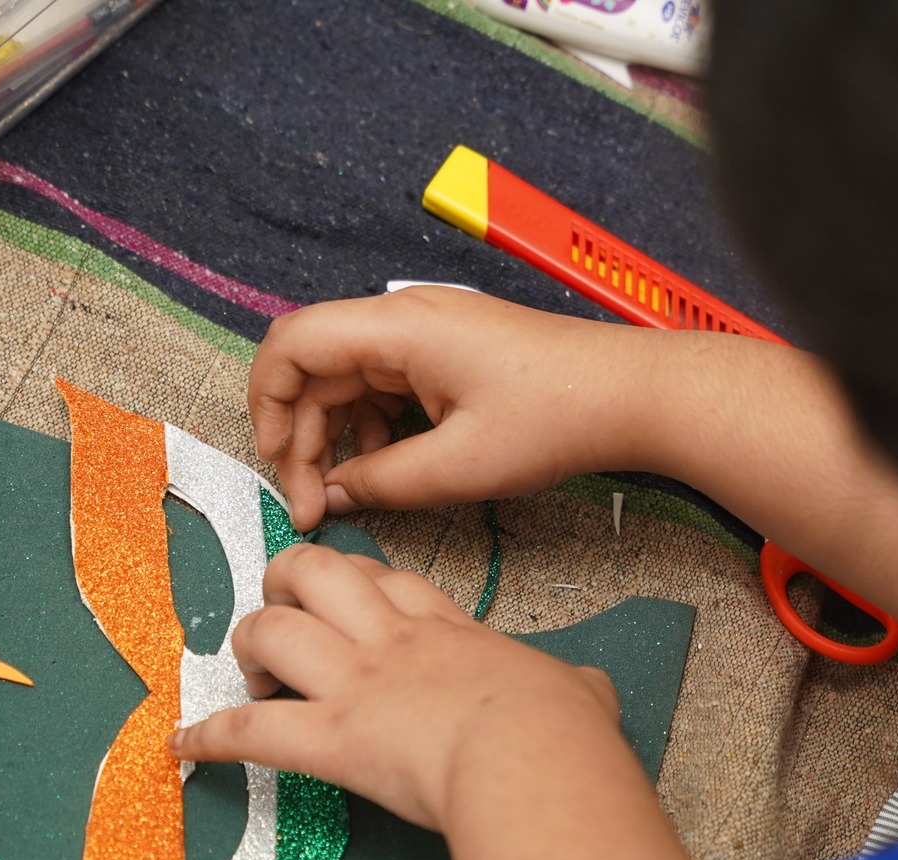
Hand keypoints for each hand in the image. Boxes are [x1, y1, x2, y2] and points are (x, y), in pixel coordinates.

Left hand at [169, 542, 623, 831]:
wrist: (533, 753)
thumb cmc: (563, 731)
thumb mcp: (579, 691)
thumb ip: (575, 686)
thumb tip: (589, 692)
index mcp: (450, 632)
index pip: (390, 582)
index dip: (359, 582)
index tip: (348, 595)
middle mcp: (392, 644)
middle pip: (316, 576)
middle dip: (285, 585)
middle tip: (280, 616)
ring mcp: (356, 685)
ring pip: (271, 632)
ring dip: (248, 650)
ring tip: (249, 677)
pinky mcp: (329, 737)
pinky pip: (250, 732)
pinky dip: (209, 738)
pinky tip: (183, 747)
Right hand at [249, 288, 657, 529]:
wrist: (630, 395)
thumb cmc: (556, 419)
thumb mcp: (459, 467)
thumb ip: (381, 482)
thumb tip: (330, 497)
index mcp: (399, 327)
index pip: (292, 343)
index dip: (267, 401)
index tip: (275, 461)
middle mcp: (405, 318)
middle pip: (316, 367)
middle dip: (300, 435)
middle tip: (311, 503)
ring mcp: (427, 333)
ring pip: (347, 379)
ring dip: (333, 435)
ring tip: (344, 492)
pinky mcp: (447, 353)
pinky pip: (384, 384)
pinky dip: (370, 426)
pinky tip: (383, 467)